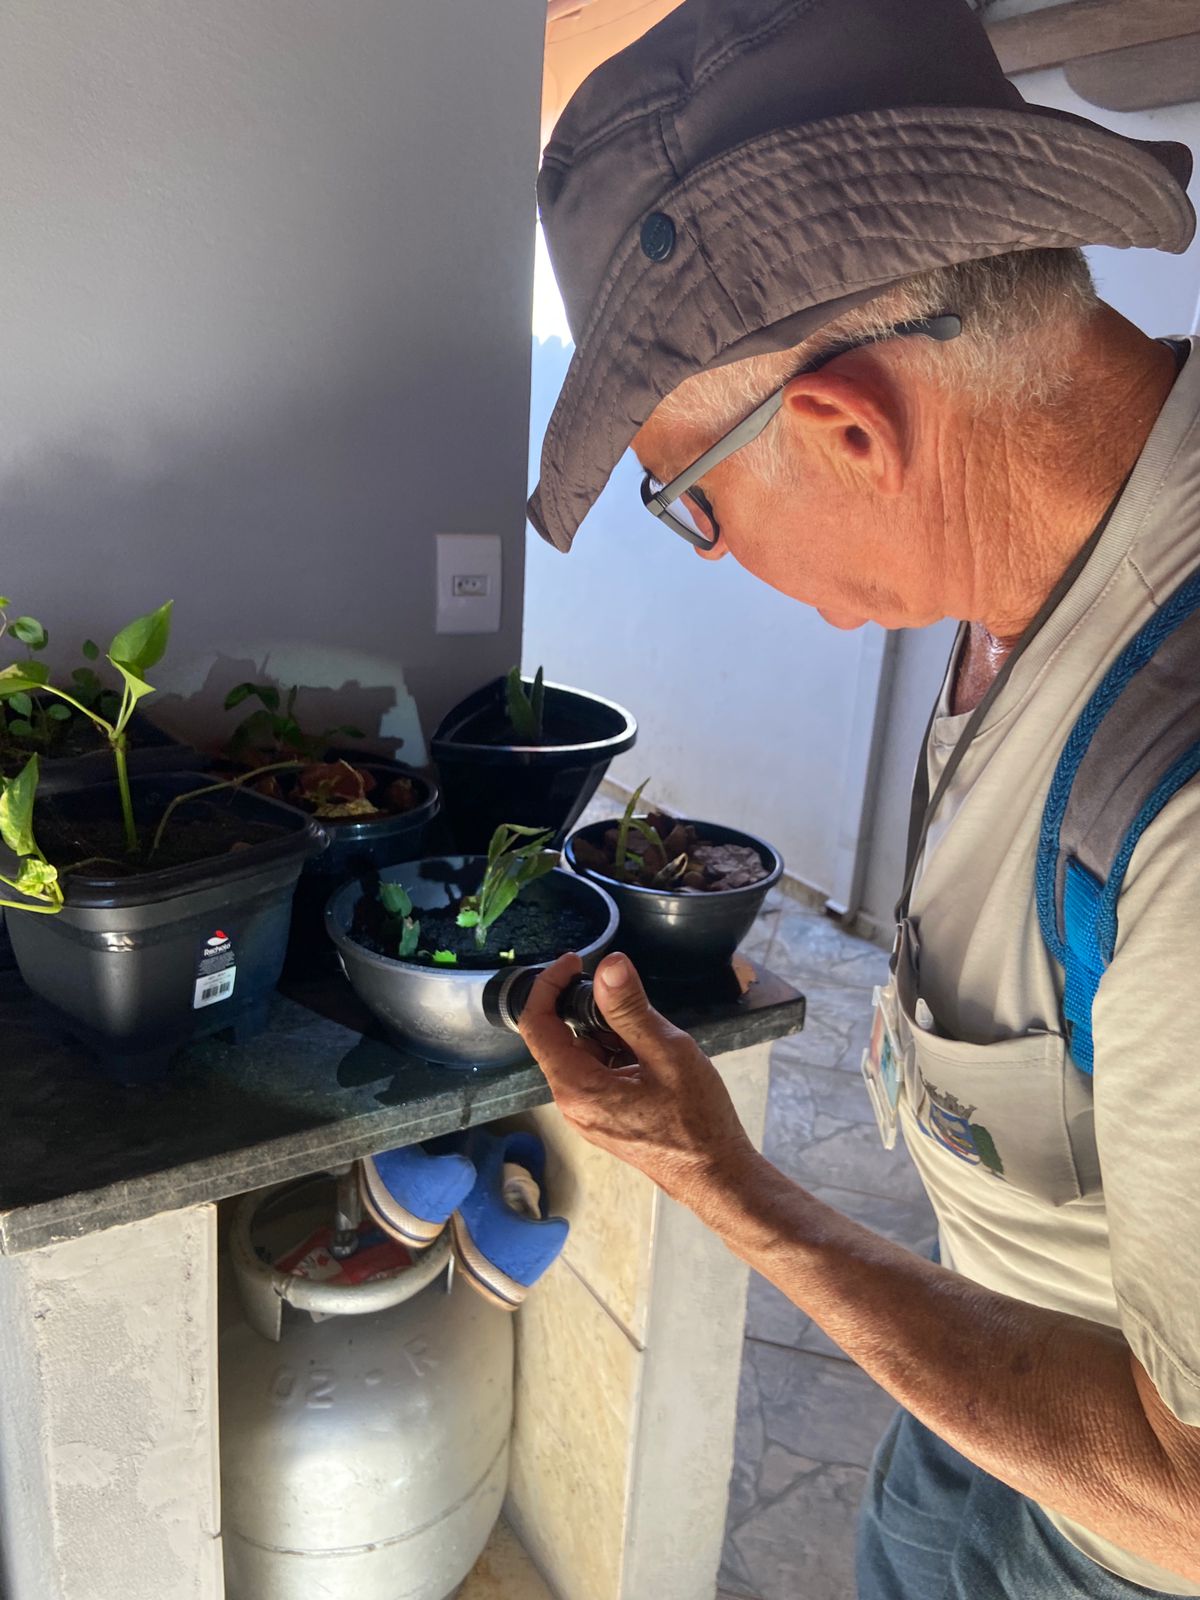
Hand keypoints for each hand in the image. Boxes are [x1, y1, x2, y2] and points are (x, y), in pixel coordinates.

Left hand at [517, 949, 756, 1205]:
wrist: (715, 1175)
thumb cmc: (697, 1119)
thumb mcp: (668, 1054)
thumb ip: (631, 1009)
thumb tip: (608, 965)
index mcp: (576, 1087)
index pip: (536, 1025)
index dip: (549, 985)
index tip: (577, 961)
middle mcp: (571, 1102)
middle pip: (557, 1038)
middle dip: (584, 1007)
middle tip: (624, 992)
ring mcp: (586, 1113)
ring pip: (580, 1054)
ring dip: (604, 1030)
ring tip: (648, 1029)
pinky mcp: (603, 1118)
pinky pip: (595, 1072)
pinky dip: (614, 1051)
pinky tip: (648, 1052)